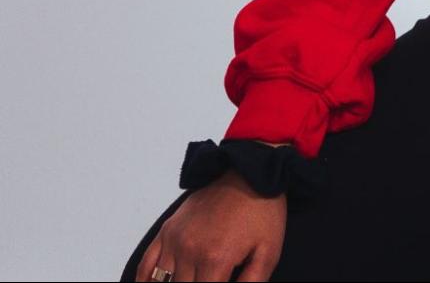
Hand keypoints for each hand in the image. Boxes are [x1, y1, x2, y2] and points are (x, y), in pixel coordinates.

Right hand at [131, 170, 286, 281]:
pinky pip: (147, 264)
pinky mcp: (167, 231)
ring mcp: (174, 240)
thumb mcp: (269, 250)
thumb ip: (252, 282)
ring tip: (187, 282)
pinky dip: (144, 282)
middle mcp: (189, 251)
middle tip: (205, 282)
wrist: (249, 173)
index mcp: (215, 259)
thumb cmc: (262, 212)